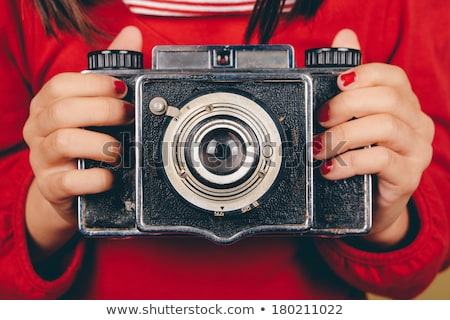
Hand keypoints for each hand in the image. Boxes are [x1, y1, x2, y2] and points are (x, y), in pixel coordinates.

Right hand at [22, 26, 142, 259]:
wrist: (67, 189)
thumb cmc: (83, 141)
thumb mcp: (92, 105)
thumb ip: (109, 70)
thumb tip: (131, 34)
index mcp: (48, 105)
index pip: (62, 85)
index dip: (94, 85)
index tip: (122, 89)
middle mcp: (40, 129)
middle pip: (64, 111)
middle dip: (104, 111)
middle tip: (128, 115)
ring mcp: (43, 159)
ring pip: (64, 141)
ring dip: (101, 143)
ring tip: (120, 148)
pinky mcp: (52, 187)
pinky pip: (69, 181)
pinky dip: (96, 177)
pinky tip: (111, 175)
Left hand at [313, 29, 433, 248]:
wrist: (373, 204)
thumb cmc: (362, 157)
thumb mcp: (355, 120)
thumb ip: (351, 81)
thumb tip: (345, 35)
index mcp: (404, 104)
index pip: (391, 76)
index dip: (361, 76)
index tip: (334, 87)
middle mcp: (416, 123)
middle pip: (387, 99)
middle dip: (345, 106)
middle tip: (319, 120)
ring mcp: (416, 150)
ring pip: (383, 127)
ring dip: (342, 136)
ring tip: (318, 148)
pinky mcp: (408, 176)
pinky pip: (380, 160)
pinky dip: (348, 162)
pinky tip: (330, 169)